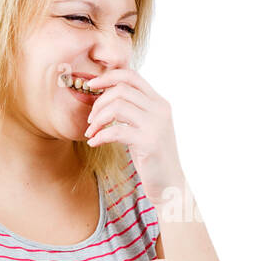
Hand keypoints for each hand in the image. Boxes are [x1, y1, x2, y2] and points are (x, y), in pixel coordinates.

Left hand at [83, 68, 184, 199]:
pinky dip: (100, 136)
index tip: (91, 85)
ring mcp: (156, 125)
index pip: (131, 76)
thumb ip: (133, 110)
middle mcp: (160, 109)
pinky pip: (116, 131)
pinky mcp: (149, 142)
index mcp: (159, 102)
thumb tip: (106, 95)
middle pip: (121, 89)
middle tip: (91, 120)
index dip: (108, 76)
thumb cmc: (152, 157)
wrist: (169, 184)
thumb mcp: (145, 127)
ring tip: (92, 132)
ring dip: (98, 119)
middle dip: (99, 102)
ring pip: (117, 107)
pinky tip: (94, 143)